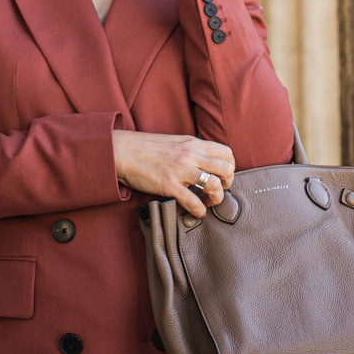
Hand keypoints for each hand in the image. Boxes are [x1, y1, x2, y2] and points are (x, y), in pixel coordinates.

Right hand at [113, 130, 234, 218]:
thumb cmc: (147, 147)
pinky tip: (198, 212)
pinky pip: (193, 201)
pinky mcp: (169, 185)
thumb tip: (206, 162)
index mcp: (193, 143)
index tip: (223, 176)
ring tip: (209, 202)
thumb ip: (192, 150)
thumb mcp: (175, 141)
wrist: (123, 150)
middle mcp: (190, 154)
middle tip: (218, 190)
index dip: (231, 167)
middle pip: (226, 169)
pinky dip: (200, 210)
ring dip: (216, 198)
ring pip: (214, 184)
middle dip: (227, 184)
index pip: (227, 153)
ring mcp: (180, 169)